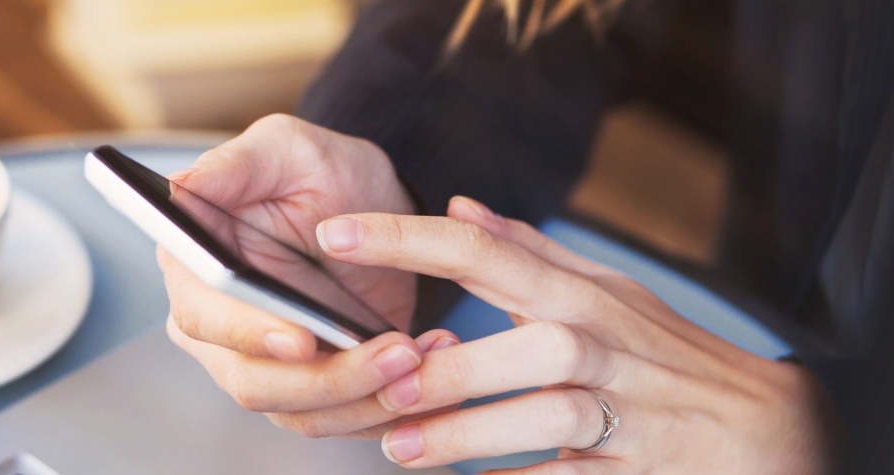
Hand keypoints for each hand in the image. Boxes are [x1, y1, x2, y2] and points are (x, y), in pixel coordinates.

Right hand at [160, 114, 456, 436]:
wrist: (376, 206)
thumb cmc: (323, 170)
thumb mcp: (284, 148)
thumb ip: (233, 165)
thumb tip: (177, 189)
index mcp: (194, 268)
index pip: (203, 317)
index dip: (247, 334)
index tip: (301, 338)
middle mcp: (218, 325)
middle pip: (253, 381)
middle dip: (328, 377)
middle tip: (396, 351)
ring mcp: (263, 364)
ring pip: (301, 411)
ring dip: (367, 396)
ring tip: (421, 356)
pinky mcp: (311, 387)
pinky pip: (341, 420)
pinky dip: (386, 407)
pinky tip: (428, 370)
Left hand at [306, 196, 837, 473]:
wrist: (768, 431)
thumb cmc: (665, 354)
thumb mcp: (603, 292)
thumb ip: (527, 253)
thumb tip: (458, 207)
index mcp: (583, 295)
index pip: (488, 251)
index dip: (407, 238)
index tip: (334, 233)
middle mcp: (606, 346)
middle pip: (529, 342)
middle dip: (451, 365)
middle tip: (382, 384)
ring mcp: (630, 412)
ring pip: (550, 416)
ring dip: (471, 433)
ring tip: (402, 450)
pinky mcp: (640, 471)